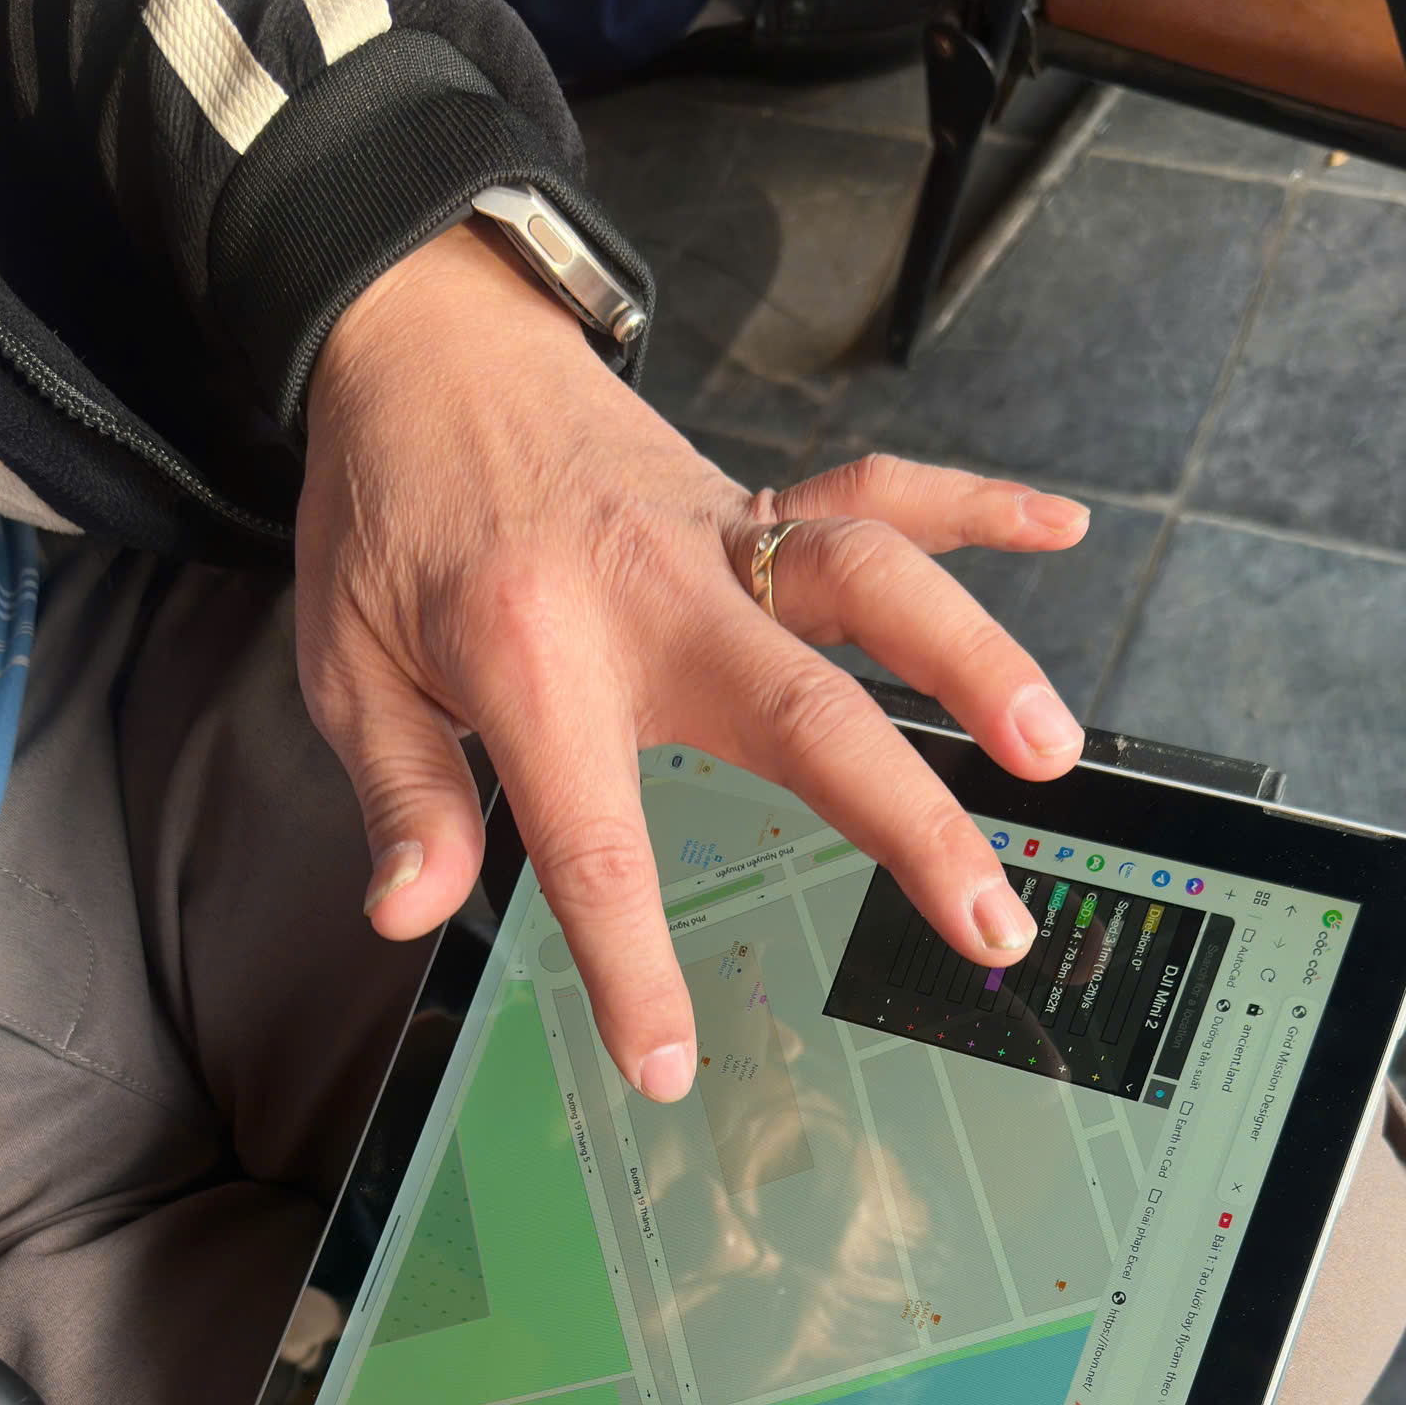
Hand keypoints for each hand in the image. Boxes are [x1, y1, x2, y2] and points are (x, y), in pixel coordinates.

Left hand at [297, 220, 1088, 1101]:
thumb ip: (401, 795)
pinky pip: (877, 488)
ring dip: (971, 661)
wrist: (417, 337)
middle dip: (909, 824)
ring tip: (1051, 753)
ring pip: (870, 586)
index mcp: (534, 657)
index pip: (596, 843)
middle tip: (989, 920)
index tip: (669, 1067)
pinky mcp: (751, 500)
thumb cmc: (386, 513)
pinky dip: (971, 503)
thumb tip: (407, 912)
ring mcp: (715, 538)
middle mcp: (649, 593)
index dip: (633, 968)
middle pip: (802, 716)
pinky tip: (1059, 525)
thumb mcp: (346, 663)